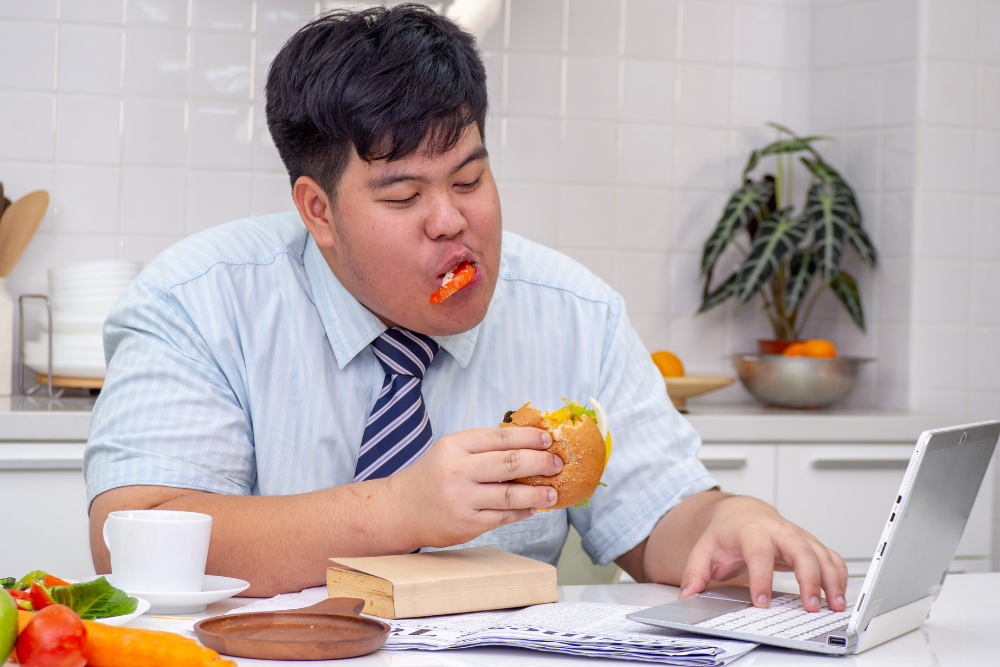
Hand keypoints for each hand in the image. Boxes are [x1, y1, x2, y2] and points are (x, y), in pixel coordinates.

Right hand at [387, 427, 562, 548]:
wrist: (400, 509)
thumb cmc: (432, 476)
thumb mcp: (450, 451)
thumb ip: (484, 447)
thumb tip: (529, 445)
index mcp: (455, 446)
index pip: (501, 437)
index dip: (529, 438)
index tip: (548, 440)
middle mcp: (458, 471)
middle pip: (510, 464)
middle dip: (540, 462)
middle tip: (557, 464)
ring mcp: (462, 500)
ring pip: (510, 495)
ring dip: (538, 493)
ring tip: (553, 491)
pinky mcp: (466, 525)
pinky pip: (503, 517)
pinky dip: (522, 512)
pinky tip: (533, 508)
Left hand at [679, 495, 848, 611]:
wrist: (741, 514)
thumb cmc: (727, 533)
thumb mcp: (704, 550)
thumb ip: (694, 573)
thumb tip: (687, 595)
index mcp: (751, 530)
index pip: (758, 553)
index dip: (761, 578)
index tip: (761, 602)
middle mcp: (779, 531)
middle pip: (800, 550)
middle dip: (809, 578)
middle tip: (810, 607)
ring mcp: (798, 536)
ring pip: (821, 554)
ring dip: (831, 580)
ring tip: (834, 606)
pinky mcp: (811, 544)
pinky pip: (831, 557)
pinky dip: (839, 576)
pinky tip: (839, 596)